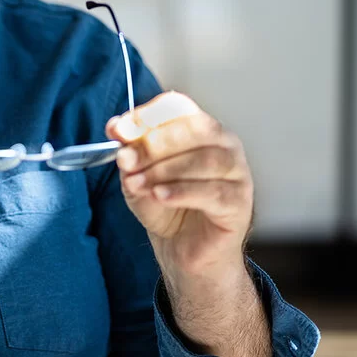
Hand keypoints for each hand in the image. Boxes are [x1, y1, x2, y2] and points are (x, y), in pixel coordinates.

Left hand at [106, 91, 253, 279]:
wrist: (182, 249)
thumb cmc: (165, 205)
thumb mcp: (138, 174)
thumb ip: (129, 152)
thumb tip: (117, 131)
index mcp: (200, 129)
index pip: (179, 107)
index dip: (148, 115)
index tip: (119, 130)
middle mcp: (225, 145)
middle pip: (195, 129)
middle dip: (154, 143)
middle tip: (126, 160)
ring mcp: (238, 173)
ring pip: (205, 160)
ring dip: (164, 170)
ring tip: (137, 184)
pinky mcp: (239, 204)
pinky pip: (213, 192)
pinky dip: (182, 192)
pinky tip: (160, 196)